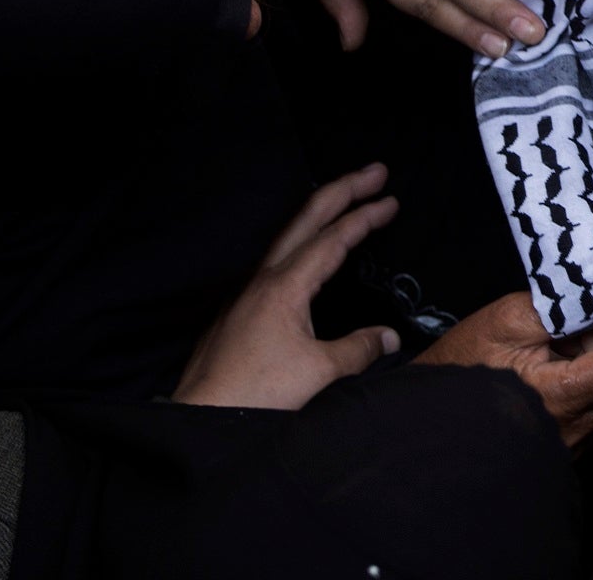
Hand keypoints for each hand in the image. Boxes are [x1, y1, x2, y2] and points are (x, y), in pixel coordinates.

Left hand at [174, 163, 401, 408]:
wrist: (201, 421)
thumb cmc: (257, 394)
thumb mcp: (320, 372)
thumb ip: (359, 349)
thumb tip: (388, 337)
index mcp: (285, 287)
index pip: (333, 239)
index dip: (365, 217)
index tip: (391, 200)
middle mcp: (263, 281)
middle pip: (306, 220)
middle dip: (343, 191)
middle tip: (374, 171)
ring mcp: (246, 294)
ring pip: (287, 238)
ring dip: (319, 215)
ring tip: (342, 201)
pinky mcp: (237, 313)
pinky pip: (275, 261)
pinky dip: (300, 242)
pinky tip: (304, 257)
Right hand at [418, 289, 592, 446]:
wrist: (430, 410)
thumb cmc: (463, 363)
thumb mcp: (508, 321)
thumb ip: (561, 307)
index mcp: (557, 401)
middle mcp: (570, 431)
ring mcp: (568, 442)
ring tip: (580, 329)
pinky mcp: (563, 441)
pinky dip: (592, 376)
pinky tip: (570, 355)